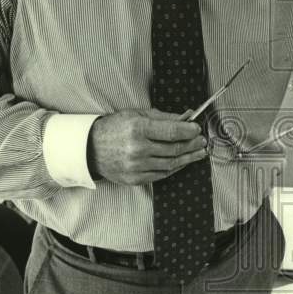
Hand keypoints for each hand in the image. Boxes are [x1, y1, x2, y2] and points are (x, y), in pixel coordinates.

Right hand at [87, 108, 206, 185]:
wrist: (90, 148)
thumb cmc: (115, 128)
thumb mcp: (137, 114)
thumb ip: (164, 117)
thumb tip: (187, 118)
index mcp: (138, 128)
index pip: (172, 131)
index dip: (189, 131)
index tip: (198, 129)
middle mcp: (137, 149)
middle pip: (174, 149)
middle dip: (192, 145)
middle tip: (202, 142)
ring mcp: (136, 166)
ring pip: (171, 164)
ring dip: (188, 158)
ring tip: (199, 153)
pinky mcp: (135, 179)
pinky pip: (161, 174)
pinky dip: (175, 168)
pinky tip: (183, 162)